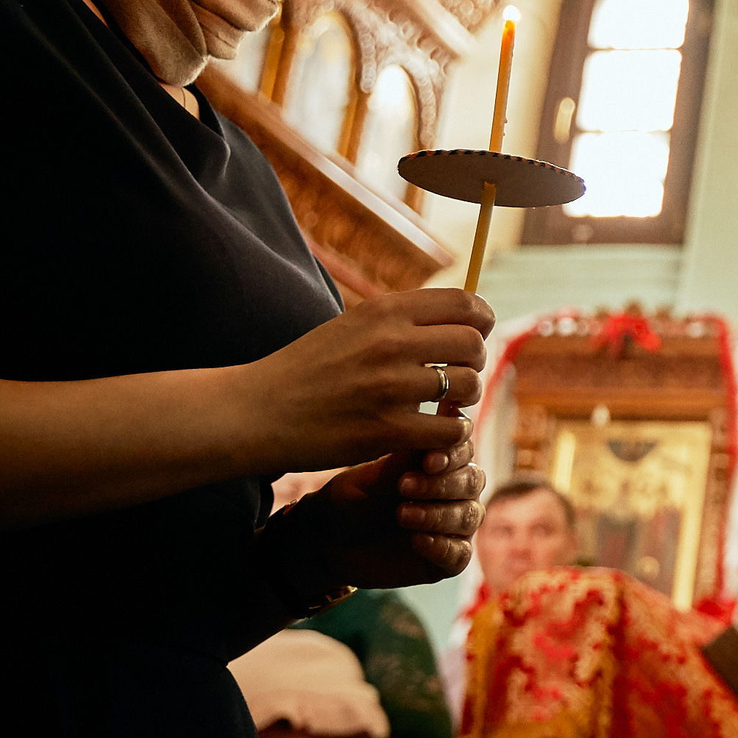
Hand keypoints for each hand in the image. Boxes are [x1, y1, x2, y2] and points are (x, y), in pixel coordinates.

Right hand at [231, 288, 493, 477]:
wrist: (255, 412)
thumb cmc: (308, 369)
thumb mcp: (352, 325)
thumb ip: (400, 320)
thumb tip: (459, 317)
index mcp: (384, 311)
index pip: (464, 303)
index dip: (482, 320)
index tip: (477, 335)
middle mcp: (390, 342)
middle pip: (473, 344)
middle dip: (475, 362)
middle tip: (458, 376)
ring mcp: (389, 386)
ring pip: (468, 386)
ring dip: (464, 399)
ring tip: (445, 405)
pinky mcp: (385, 429)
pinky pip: (450, 430)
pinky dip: (450, 434)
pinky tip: (433, 434)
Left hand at [266, 431, 487, 592]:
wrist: (324, 543)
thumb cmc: (348, 500)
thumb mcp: (372, 477)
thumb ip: (407, 459)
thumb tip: (443, 417)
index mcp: (439, 462)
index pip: (464, 449)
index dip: (454, 453)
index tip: (428, 459)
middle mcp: (452, 491)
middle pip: (473, 481)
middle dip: (442, 484)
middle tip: (405, 487)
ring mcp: (452, 525)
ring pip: (469, 515)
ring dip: (439, 514)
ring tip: (402, 515)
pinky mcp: (445, 559)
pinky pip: (460, 553)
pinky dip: (442, 546)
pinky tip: (417, 540)